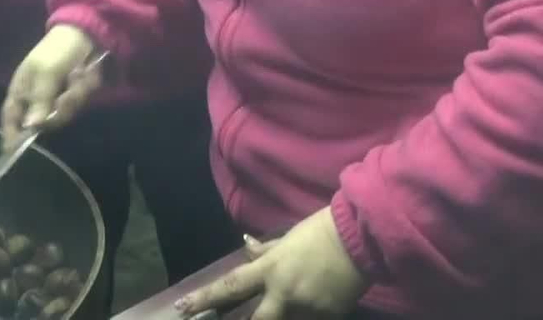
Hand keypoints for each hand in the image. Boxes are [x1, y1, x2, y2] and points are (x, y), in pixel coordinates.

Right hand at [0, 25, 102, 150]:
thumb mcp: (46, 71)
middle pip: (43, 123)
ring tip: (80, 74)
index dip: (10, 135)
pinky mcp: (72, 98)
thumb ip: (39, 99)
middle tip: (69, 93)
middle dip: (60, 110)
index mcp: (21, 90)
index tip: (12, 152)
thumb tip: (31, 126)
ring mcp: (56, 99)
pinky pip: (78, 105)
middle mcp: (37, 99)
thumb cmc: (57, 49)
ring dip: (75, 95)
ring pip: (64, 115)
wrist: (86, 33)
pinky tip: (85, 74)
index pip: (11, 118)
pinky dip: (84, 90)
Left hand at [174, 209, 366, 319]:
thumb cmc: (321, 231)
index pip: (230, 287)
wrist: (360, 239)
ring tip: (291, 297)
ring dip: (281, 315)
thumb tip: (246, 245)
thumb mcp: (288, 238)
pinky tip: (318, 300)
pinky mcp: (328, 318)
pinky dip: (308, 314)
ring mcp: (306, 309)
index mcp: (270, 269)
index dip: (203, 298)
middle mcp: (283, 293)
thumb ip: (266, 251)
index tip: (182, 308)